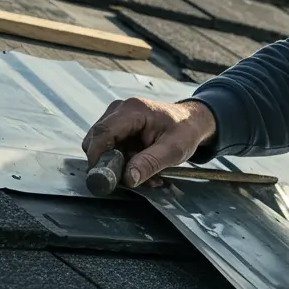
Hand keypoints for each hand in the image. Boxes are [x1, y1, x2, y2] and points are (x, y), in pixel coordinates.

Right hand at [81, 97, 216, 186]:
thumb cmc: (185, 131)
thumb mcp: (174, 150)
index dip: (97, 156)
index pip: (102, 132)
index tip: (102, 178)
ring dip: (119, 165)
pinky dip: (123, 162)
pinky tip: (141, 166)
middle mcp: (119, 109)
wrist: (191, 122)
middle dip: (110, 164)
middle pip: (97, 140)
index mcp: (133, 110)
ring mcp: (116, 117)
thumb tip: (128, 179)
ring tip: (144, 173)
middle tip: (130, 179)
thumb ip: (150, 163)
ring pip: (102, 147)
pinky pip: (110, 148)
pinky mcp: (117, 127)